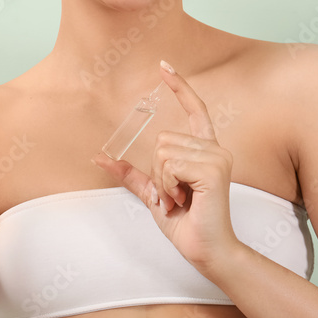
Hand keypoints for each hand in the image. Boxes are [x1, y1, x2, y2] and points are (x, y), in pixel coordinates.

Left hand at [93, 61, 240, 272]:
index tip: (164, 66)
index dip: (180, 87)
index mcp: (205, 150)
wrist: (207, 250)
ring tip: (180, 199)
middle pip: (163, 140)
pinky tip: (184, 200)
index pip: (195, 110)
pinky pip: (170, 164)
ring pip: (164, 151)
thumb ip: (133, 175)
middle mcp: (215, 148)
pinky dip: (168, 185)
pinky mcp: (213, 169)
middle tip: (175, 196)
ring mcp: (217, 157)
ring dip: (163, 181)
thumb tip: (101, 158)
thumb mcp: (154, 195)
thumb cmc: (186, 225)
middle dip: (158, 172)